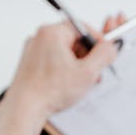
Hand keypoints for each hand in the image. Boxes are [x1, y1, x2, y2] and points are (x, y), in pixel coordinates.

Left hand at [0, 20, 119, 129]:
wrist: (24, 107)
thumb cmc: (48, 91)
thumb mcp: (87, 72)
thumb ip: (104, 55)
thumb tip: (111, 46)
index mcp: (52, 33)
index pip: (82, 27)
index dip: (97, 41)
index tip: (104, 53)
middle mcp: (40, 38)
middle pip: (73, 40)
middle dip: (87, 57)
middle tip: (93, 72)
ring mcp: (33, 50)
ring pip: (63, 51)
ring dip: (76, 64)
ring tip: (79, 82)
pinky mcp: (30, 63)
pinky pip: (52, 60)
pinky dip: (63, 70)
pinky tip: (66, 85)